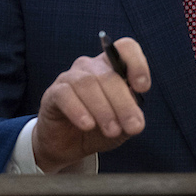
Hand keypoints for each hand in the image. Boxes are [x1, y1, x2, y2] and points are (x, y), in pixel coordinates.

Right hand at [31, 37, 150, 172]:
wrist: (68, 147)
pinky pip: (65, 95)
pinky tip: (87, 125)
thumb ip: (131, 119)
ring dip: (103, 109)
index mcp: (112, 68)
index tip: (142, 88)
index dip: (137, 64)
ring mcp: (70, 78)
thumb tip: (136, 120)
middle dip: (123, 103)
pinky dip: (78, 110)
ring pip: (88, 83)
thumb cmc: (98, 130)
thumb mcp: (122, 126)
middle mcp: (91, 67)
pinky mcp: (53, 93)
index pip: (125, 48)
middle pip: (109, 75)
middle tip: (132, 126)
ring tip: (112, 130)